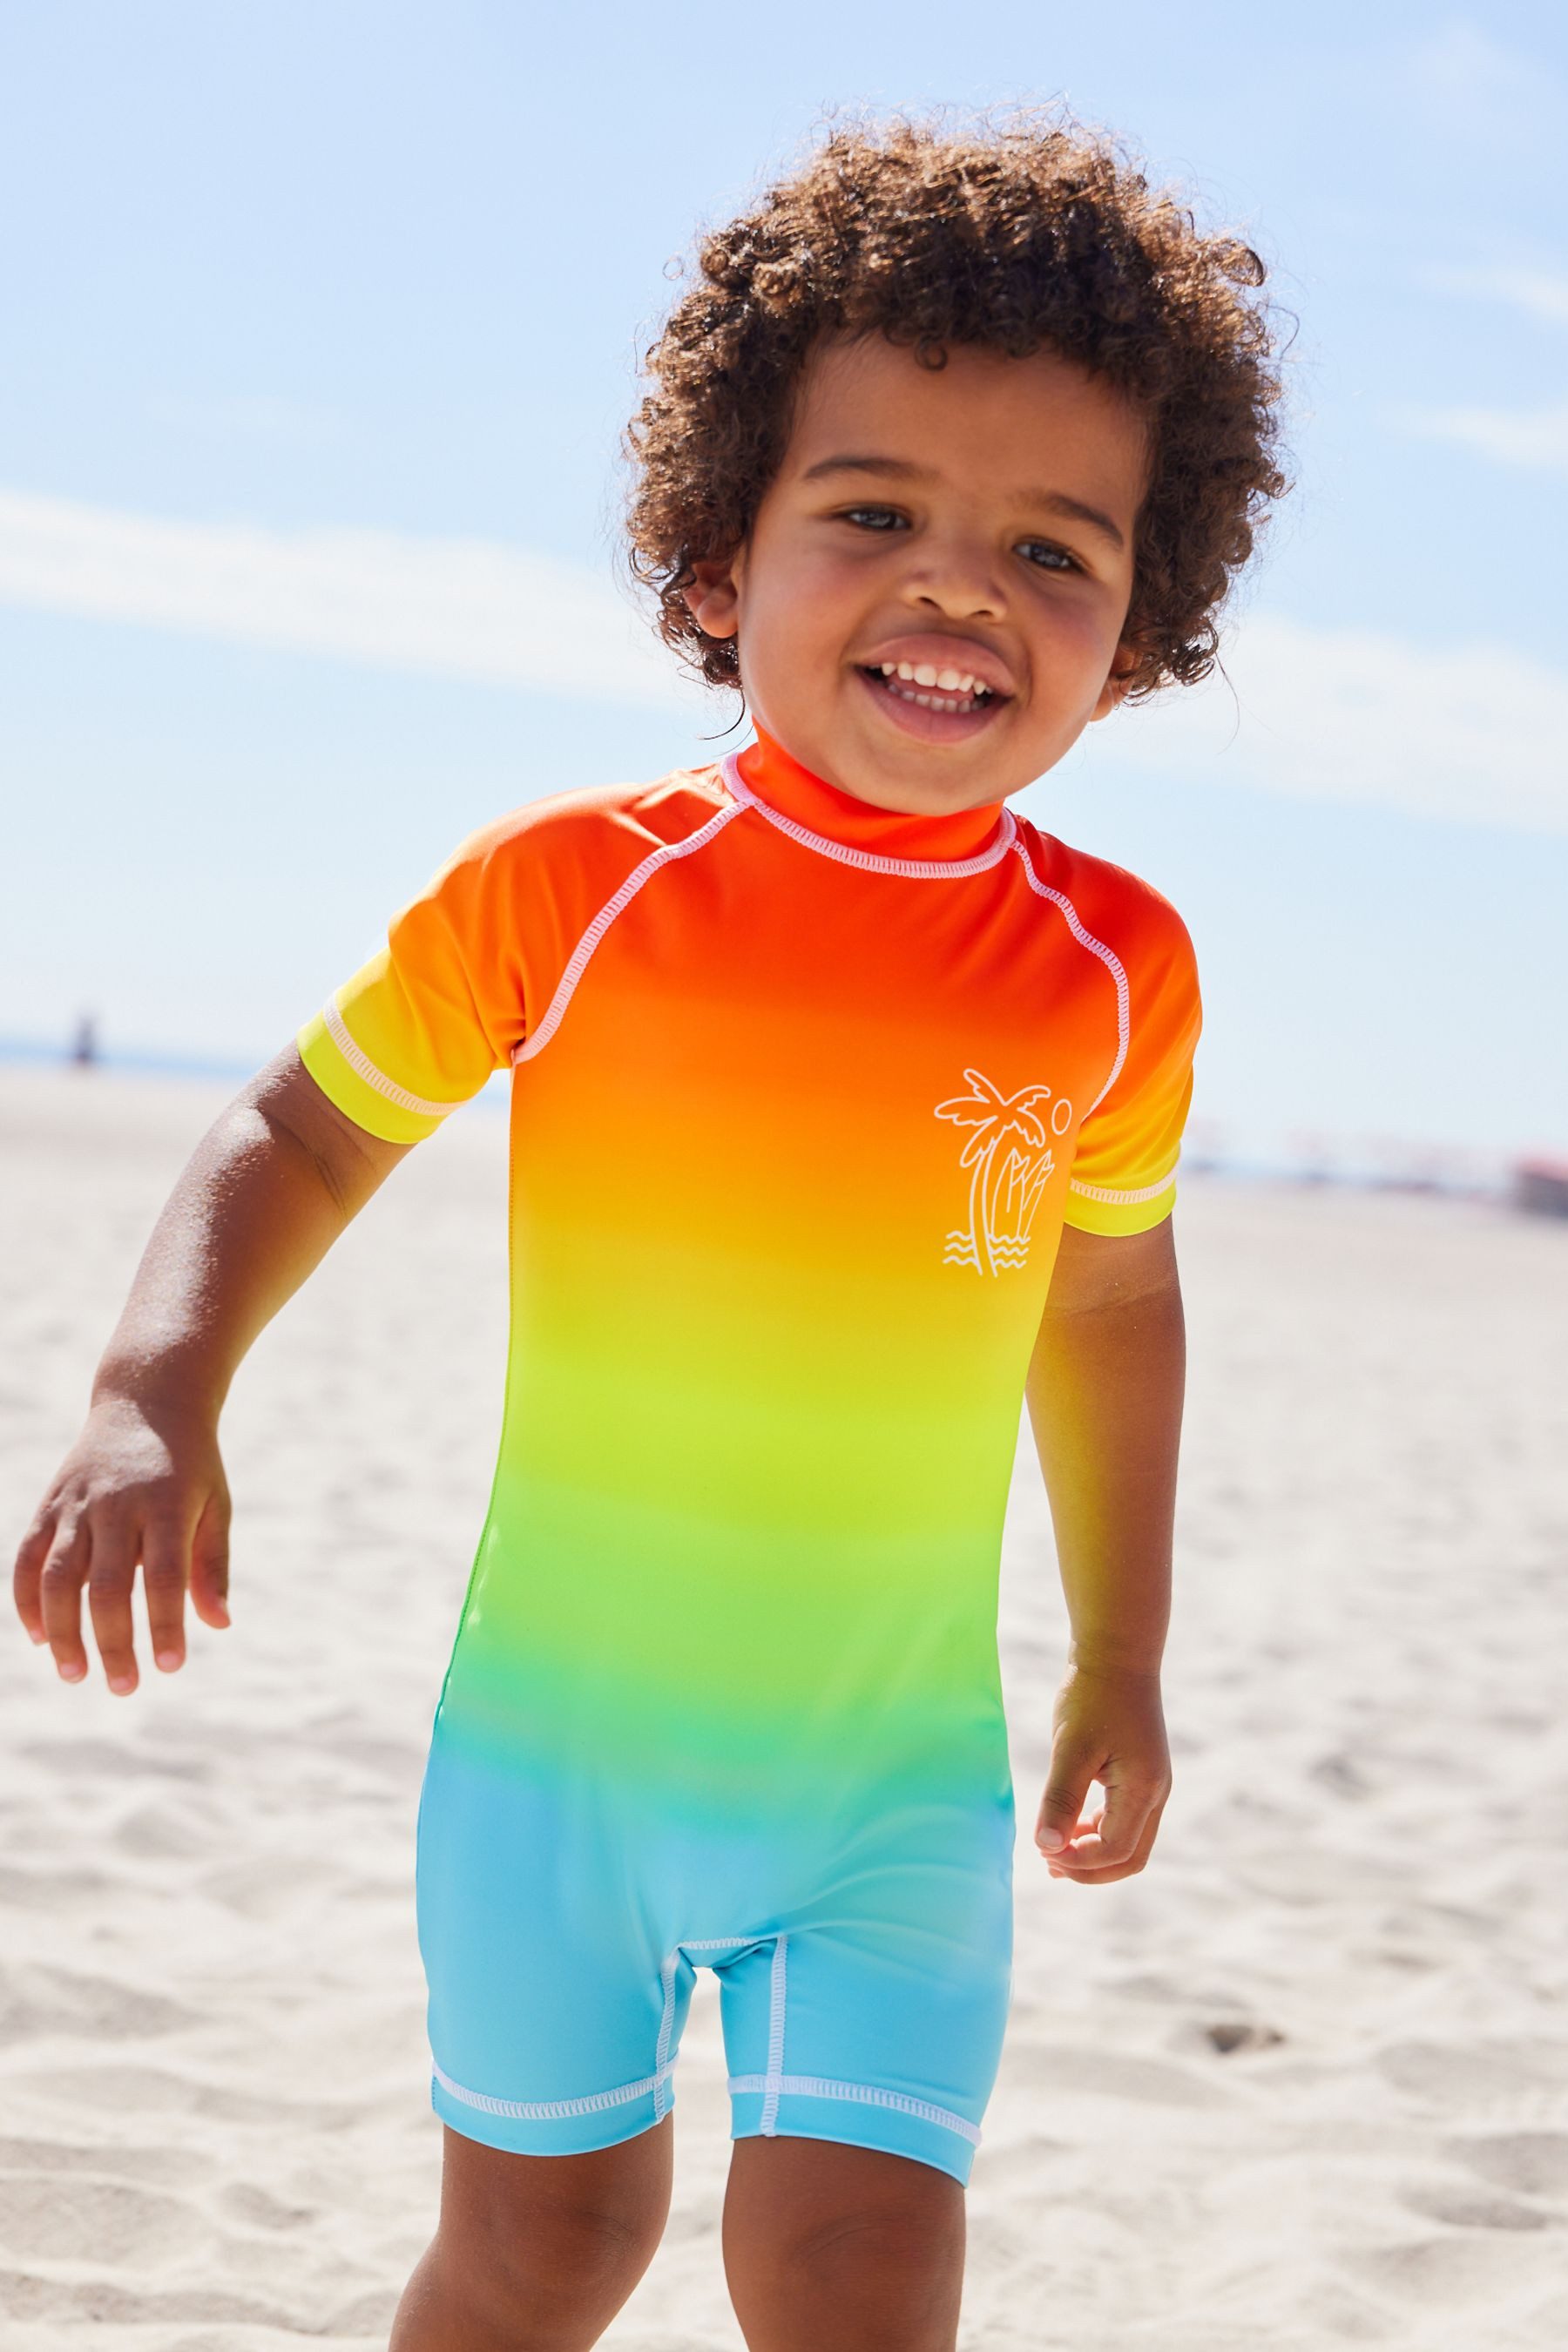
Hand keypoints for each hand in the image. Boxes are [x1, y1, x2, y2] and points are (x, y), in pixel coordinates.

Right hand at [13, 1391, 230, 1694]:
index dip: (165, 1625)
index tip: (170, 1668)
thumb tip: (218, 1625)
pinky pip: (29, 1557)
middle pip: (108, 1586)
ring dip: (63, 1631)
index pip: (164, 1577)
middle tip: (124, 1687)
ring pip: (59, 1577)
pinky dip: (27, 1600)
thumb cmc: (191, 1465)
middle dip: (113, 1642)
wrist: (147, 1400)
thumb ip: (212, 1564)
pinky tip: (39, 1638)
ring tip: (73, 1674)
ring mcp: (78, 1503)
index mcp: (166, 1505)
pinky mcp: (51, 1503)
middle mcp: (117, 1504)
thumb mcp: (215, 1504)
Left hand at [1034, 1660, 1170, 1884]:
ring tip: (1053, 1850)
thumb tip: (1045, 1846)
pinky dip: (1098, 1831)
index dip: (1077, 1861)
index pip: (1114, 1851)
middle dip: (1089, 1869)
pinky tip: (1069, 1824)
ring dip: (1093, 1853)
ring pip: (1129, 1842)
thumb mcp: (1070, 1748)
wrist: (1117, 1653)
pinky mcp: (1142, 1774)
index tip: (1041, 1849)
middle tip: (1048, 1865)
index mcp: (1144, 1790)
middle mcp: (1157, 1793)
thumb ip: (1060, 1798)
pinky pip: (1125, 1820)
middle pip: (1130, 1858)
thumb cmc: (1092, 1695)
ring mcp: (1152, 1784)